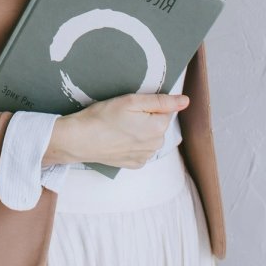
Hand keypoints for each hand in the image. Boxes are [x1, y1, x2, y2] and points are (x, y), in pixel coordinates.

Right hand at [43, 93, 188, 168]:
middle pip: (158, 124)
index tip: (132, 106)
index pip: (165, 110)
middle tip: (123, 114)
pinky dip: (133, 142)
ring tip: (119, 126)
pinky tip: (118, 138)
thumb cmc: (102, 117)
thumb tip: (185, 101)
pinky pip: (141, 149)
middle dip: (146, 117)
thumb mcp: (131, 102)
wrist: (80, 140)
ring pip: (150, 137)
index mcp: (158, 128)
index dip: (149, 104)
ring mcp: (145, 157)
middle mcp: (155, 146)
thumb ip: (161, 101)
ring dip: (140, 130)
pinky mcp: (134, 164)